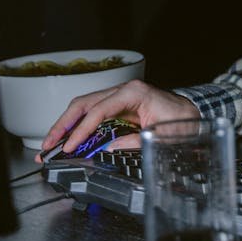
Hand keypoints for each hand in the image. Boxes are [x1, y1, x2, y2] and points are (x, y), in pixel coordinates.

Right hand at [36, 79, 199, 161]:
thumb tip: (109, 149)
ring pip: (84, 107)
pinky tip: (68, 139)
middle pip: (83, 104)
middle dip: (62, 125)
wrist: (194, 114)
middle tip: (47, 146)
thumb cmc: (183, 120)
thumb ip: (136, 141)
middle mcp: (123, 90)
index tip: (68, 147)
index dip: (81, 130)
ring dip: (66, 126)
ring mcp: (119, 96)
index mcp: (134, 93)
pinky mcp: (118, 106)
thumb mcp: (163, 135)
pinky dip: (78, 127)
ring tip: (50, 145)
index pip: (98, 110)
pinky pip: (92, 114)